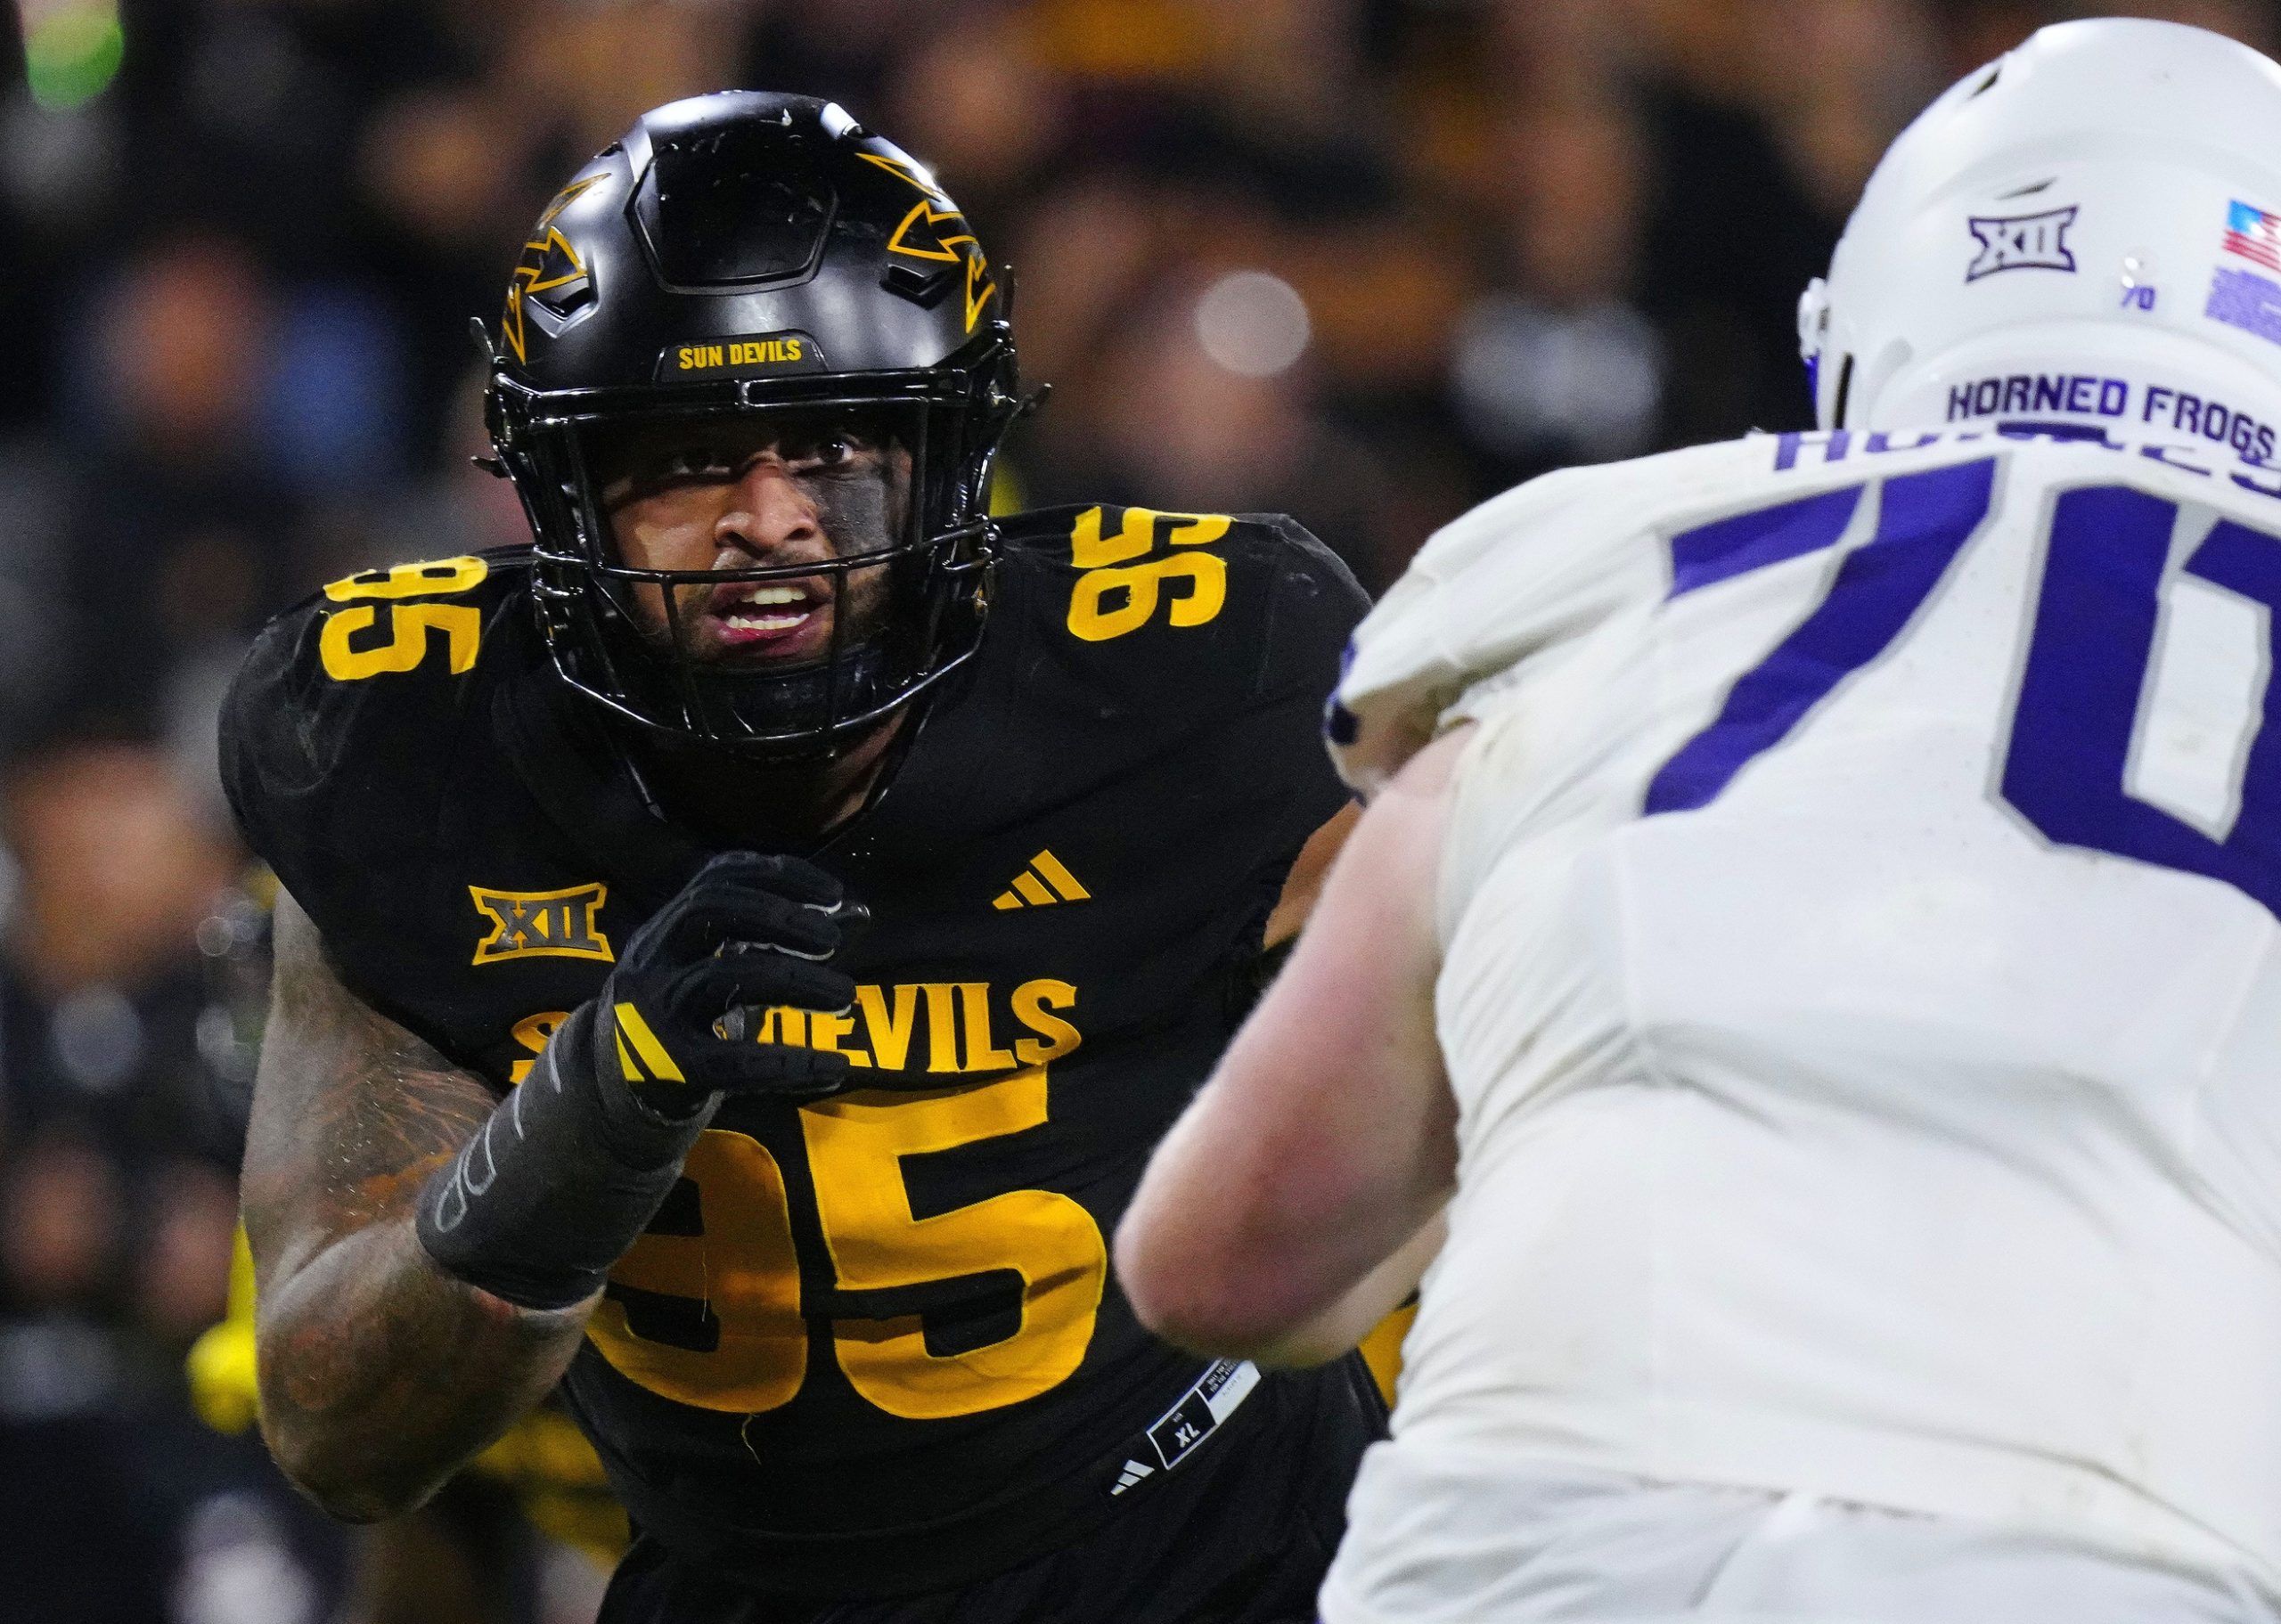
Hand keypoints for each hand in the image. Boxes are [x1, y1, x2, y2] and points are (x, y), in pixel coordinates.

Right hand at [418, 850, 869, 1307]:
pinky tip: (834, 1067)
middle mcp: (653, 961)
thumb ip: (776, 943)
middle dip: (777, 915)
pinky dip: (790, 1063)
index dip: (777, 875)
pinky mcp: (666, 1069)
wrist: (605, 1103)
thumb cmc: (681, 1023)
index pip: (717, 878)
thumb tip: (856, 912)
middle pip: (709, 909)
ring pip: (722, 977)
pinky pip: (733, 1061)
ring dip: (793, 980)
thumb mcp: (720, 971)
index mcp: (667, 931)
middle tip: (830, 939)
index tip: (832, 894)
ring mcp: (654, 1013)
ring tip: (845, 996)